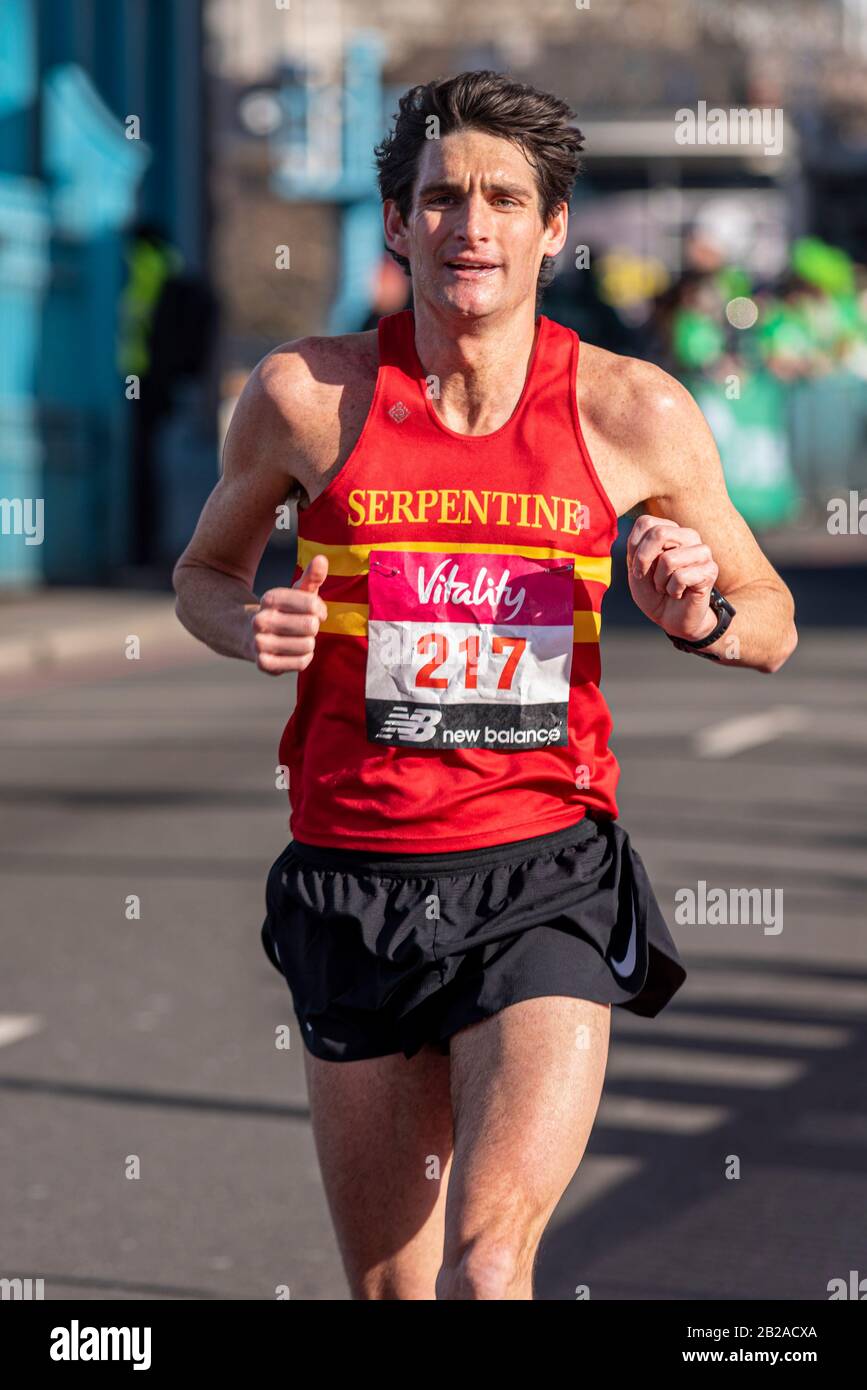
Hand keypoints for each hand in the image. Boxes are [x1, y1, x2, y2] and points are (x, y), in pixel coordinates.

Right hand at [249, 554, 328, 674]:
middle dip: (313, 627)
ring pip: (307, 646)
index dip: (319, 609)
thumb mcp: (295, 592)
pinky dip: (303, 658)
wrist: (246, 634)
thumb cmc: (282, 611)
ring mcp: (260, 644)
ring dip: (308, 643)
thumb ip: (311, 577)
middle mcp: (260, 621)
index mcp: (269, 599)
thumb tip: (322, 559)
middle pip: (311, 626)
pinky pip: (300, 663)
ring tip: (297, 639)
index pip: (312, 605)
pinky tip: (294, 651)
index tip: (315, 611)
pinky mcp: (264, 664)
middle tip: (304, 627)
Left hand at [626, 516, 718, 641]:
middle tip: (648, 578)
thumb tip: (644, 527)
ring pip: (669, 559)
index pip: (646, 522)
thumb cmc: (653, 592)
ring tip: (667, 587)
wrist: (671, 619)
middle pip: (659, 533)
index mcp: (670, 530)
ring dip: (660, 581)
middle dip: (644, 561)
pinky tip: (680, 593)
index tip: (638, 567)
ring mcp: (702, 552)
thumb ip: (636, 547)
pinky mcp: (710, 570)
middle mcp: (688, 536)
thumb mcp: (635, 568)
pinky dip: (673, 590)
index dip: (634, 548)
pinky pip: (681, 577)